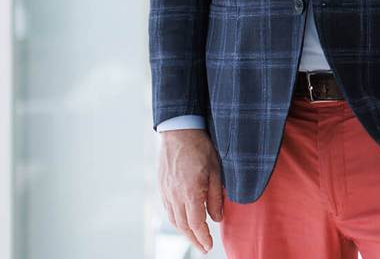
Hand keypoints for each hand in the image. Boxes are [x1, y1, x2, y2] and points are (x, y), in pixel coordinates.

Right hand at [159, 128, 224, 252]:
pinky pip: (169, 210)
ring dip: (184, 232)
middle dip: (193, 240)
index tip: (209, 247)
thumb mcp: (215, 171)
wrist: (179, 131)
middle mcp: (175, 196)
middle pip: (183, 226)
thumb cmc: (200, 148)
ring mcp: (166, 192)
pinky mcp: (162, 187)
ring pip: (174, 219)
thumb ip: (216, 197)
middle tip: (203, 248)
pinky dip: (177, 220)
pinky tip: (183, 221)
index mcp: (190, 193)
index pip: (196, 224)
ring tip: (195, 238)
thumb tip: (217, 219)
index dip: (203, 238)